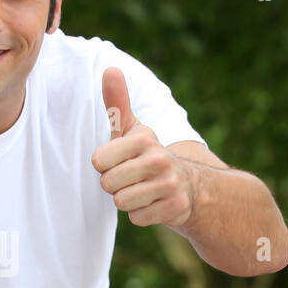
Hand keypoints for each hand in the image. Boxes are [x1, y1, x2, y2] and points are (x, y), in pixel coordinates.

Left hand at [90, 66, 194, 227]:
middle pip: (108, 184)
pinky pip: (137, 218)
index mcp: (143, 138)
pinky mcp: (175, 207)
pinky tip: (154, 203)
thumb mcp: (132, 130)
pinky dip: (142, 214)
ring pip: (121, 202)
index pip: (98, 161)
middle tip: (132, 178)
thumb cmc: (147, 155)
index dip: (104, 164)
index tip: (120, 160)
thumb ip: (117, 103)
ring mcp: (169, 184)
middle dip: (115, 185)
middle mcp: (158, 159)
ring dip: (128, 200)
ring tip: (143, 190)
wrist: (189, 184)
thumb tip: (110, 69)